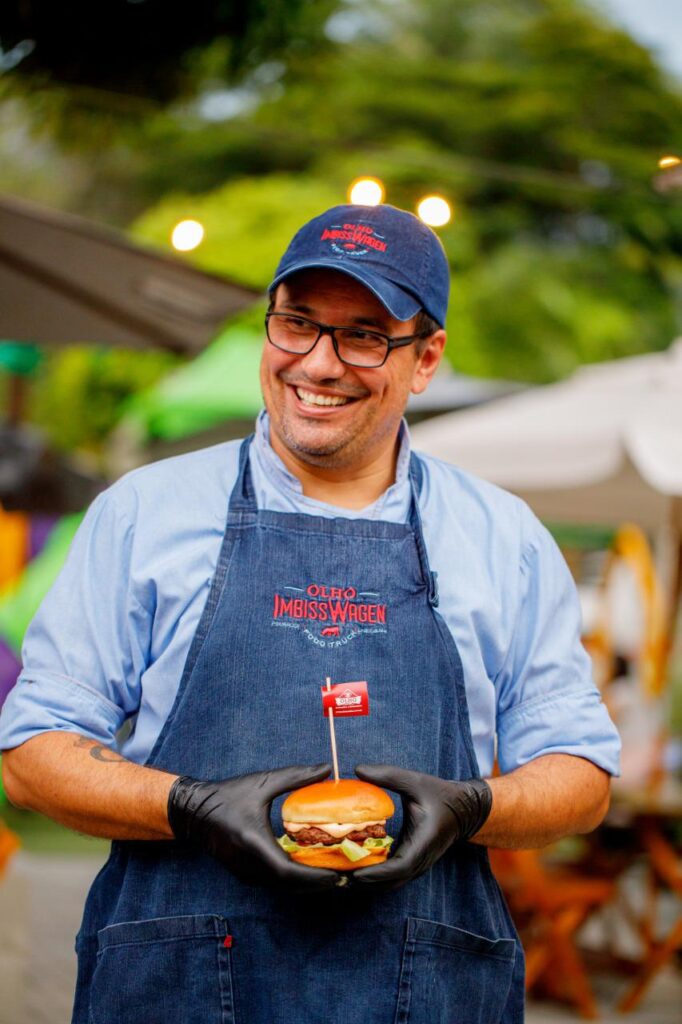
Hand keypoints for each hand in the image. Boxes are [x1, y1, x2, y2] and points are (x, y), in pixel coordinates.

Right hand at [168, 763, 338, 891]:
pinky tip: (311, 870)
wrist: (194, 812)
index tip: (340, 875)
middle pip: (291, 885)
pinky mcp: (245, 876)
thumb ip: (296, 776)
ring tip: (335, 874)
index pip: (289, 872)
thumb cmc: (228, 795)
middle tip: (347, 877)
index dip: (315, 877)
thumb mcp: (263, 782)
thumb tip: (327, 768)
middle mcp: (250, 866)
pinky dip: (295, 880)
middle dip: (319, 882)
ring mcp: (246, 874)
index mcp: (254, 844)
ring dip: (308, 883)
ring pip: (284, 887)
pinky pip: (275, 883)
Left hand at [351, 764, 491, 890]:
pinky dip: (375, 876)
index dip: (377, 874)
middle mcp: (420, 861)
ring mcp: (417, 866)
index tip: (356, 873)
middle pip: (390, 883)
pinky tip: (355, 866)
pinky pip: (392, 877)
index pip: (399, 867)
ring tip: (341, 873)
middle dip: (365, 881)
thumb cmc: (440, 795)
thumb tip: (358, 769)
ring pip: (390, 883)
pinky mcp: (413, 864)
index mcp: (422, 843)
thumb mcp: (415, 781)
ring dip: (368, 882)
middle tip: (338, 875)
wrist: (464, 810)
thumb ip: (388, 775)